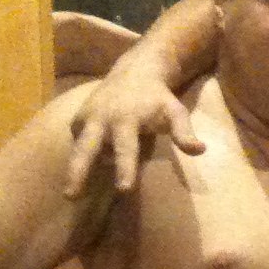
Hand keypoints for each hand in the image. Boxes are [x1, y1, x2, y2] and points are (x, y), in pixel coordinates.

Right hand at [63, 67, 202, 196]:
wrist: (134, 72)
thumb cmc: (158, 98)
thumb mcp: (175, 111)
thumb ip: (184, 132)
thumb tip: (200, 150)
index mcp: (126, 119)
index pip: (126, 148)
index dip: (125, 168)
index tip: (124, 190)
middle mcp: (101, 118)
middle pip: (86, 148)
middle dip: (78, 171)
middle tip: (70, 196)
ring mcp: (86, 118)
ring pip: (77, 147)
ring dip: (71, 169)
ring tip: (68, 195)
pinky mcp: (77, 119)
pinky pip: (77, 142)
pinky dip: (78, 158)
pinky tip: (80, 176)